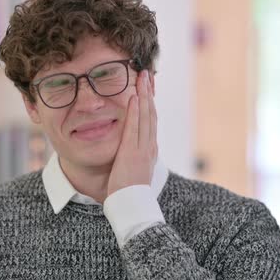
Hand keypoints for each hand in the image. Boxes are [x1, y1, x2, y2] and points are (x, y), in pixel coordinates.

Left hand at [107, 69, 157, 196]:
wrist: (132, 206)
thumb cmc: (129, 191)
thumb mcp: (133, 169)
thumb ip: (133, 155)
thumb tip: (131, 148)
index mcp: (149, 148)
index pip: (150, 119)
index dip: (149, 101)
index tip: (146, 85)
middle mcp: (149, 145)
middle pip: (150, 113)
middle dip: (148, 92)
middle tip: (145, 73)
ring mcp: (142, 148)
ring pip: (145, 116)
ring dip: (143, 95)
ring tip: (141, 77)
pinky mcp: (132, 153)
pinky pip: (134, 128)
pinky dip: (134, 112)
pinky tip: (133, 98)